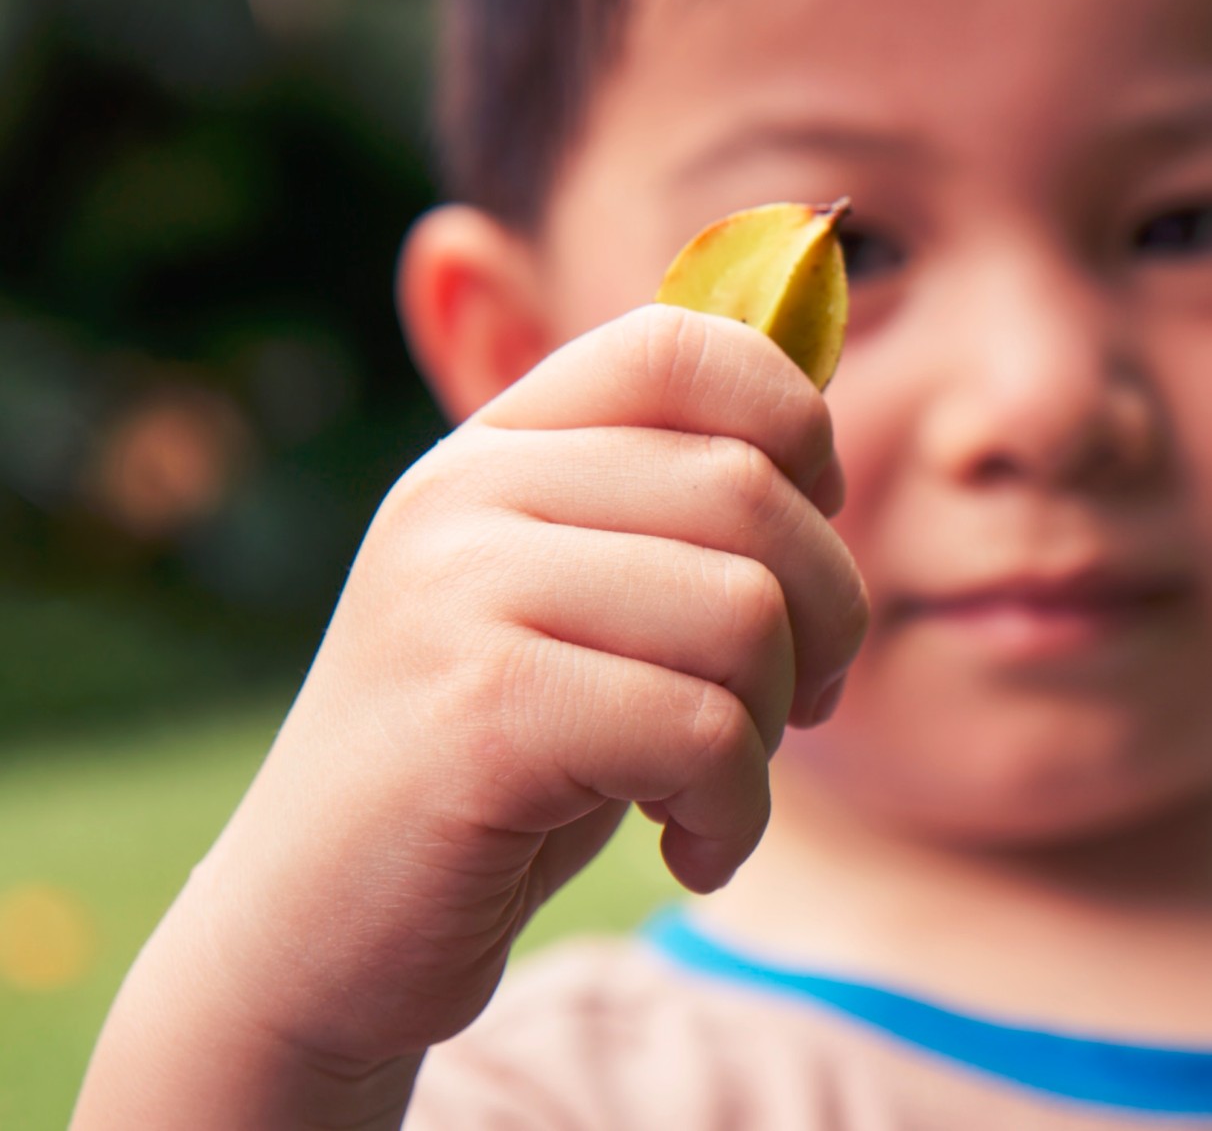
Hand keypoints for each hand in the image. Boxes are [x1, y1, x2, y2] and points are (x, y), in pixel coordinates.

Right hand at [74, 304, 866, 1125]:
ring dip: (773, 728)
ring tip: (717, 790)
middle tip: (796, 706)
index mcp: (496, 447)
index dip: (796, 429)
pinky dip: (734, 810)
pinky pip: (700, 731)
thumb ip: (669, 512)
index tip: (806, 540)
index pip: (686, 346)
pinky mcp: (477, 713)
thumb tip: (823, 414)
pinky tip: (692, 848)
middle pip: (750, 489)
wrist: (313, 938)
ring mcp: (457, 593)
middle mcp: (465, 494)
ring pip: (742, 610)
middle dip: (826, 616)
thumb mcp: (582, 608)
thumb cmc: (499, 767)